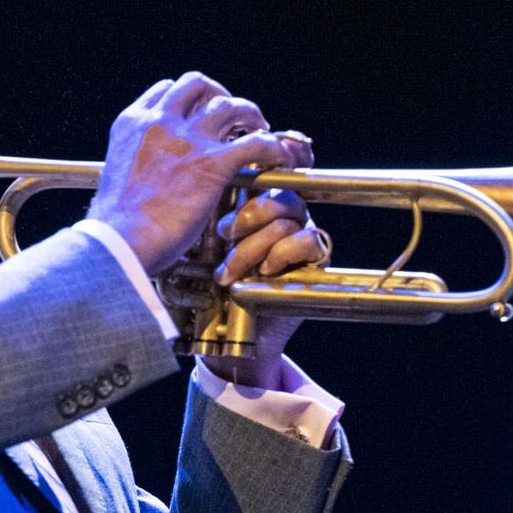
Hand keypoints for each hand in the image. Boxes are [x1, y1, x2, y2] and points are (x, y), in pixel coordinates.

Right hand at [88, 73, 312, 276]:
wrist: (120, 242)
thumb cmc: (114, 224)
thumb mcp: (114, 176)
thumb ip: (133, 164)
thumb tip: (142, 177)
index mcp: (133, 123)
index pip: (166, 90)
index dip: (188, 99)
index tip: (198, 114)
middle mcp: (160, 122)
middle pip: (198, 85)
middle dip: (219, 95)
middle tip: (231, 117)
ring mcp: (188, 140)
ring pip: (230, 105)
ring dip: (250, 114)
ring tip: (259, 130)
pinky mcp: (213, 164)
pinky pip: (256, 143)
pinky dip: (271, 148)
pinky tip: (276, 158)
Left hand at [203, 156, 331, 388]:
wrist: (232, 335)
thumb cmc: (214, 288)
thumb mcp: (203, 249)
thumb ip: (205, 217)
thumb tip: (197, 183)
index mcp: (256, 206)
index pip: (264, 177)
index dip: (251, 178)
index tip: (228, 192)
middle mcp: (283, 218)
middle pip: (279, 194)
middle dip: (249, 214)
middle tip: (224, 233)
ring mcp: (301, 236)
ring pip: (288, 221)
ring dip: (255, 245)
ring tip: (230, 271)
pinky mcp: (315, 260)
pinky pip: (310, 240)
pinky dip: (285, 252)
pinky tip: (266, 270)